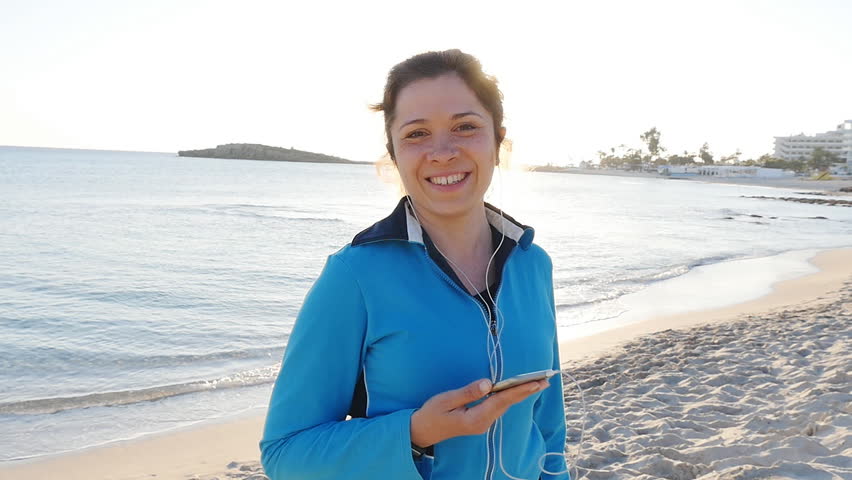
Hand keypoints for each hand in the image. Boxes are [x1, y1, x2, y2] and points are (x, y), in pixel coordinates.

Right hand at [410, 377, 549, 447]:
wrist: (422, 431)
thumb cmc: (432, 414)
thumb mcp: (446, 400)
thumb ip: (468, 392)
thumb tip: (487, 383)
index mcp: (475, 418)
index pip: (501, 401)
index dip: (519, 390)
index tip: (535, 382)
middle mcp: (483, 422)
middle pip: (508, 403)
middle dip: (527, 391)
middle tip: (545, 380)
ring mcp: (482, 423)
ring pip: (505, 405)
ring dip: (520, 393)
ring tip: (537, 382)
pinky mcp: (480, 420)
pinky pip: (498, 406)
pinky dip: (510, 396)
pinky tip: (518, 390)